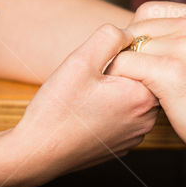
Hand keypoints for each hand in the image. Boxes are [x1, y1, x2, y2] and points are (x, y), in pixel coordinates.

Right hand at [12, 24, 158, 186]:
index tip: (94, 66)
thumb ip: (109, 37)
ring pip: (131, 96)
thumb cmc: (57, 109)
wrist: (38, 153)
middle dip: (117, 72)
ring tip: (85, 98)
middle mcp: (147, 118)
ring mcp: (136, 134)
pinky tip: (86, 114)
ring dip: (114, 90)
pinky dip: (109, 110)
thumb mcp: (80, 60)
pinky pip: (123, 116)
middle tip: (88, 82)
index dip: (118, 53)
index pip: (145, 58)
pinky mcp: (123, 144)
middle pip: (140, 77)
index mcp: (143, 96)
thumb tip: (129, 33)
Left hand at [107, 2, 185, 182]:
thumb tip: (140, 36)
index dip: (138, 37)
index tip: (143, 60)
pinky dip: (120, 83)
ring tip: (137, 91)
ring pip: (126, 48)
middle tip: (135, 80)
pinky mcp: (171, 71)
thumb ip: (184, 40)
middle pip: (135, 29)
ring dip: (125, 71)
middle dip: (129, 54)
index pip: (148, 12)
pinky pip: (123, 66)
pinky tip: (134, 98)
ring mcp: (185, 46)